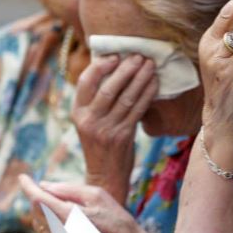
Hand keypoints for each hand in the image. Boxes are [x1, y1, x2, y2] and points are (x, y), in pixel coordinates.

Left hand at [19, 175, 150, 232]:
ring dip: (44, 211)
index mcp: (68, 216)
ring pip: (39, 223)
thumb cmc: (116, 220)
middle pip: (36, 210)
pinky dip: (49, 224)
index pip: (38, 198)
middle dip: (39, 197)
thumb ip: (68, 189)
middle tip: (50, 189)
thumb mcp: (97, 196)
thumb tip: (44, 186)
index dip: (28, 186)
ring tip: (63, 206)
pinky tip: (65, 222)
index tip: (23, 177)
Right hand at [72, 53, 157, 201]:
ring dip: (140, 78)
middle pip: (108, 88)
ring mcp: (106, 129)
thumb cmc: (100, 144)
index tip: (114, 56)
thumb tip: (114, 70)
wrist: (105, 176)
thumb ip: (96, 101)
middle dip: (125, 69)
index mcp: (77, 113)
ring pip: (126, 97)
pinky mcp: (123, 136)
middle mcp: (89, 120)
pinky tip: (154, 83)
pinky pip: (138, 110)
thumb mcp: (89, 122)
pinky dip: (147, 94)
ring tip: (149, 65)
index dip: (100, 66)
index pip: (85, 83)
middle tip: (138, 56)